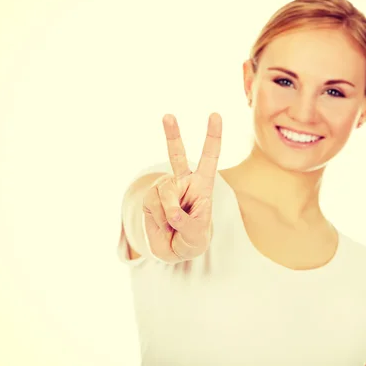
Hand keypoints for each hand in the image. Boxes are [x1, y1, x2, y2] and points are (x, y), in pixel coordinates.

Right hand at [142, 113, 221, 262]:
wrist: (172, 251)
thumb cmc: (192, 240)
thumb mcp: (197, 237)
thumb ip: (187, 224)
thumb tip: (172, 212)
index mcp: (203, 185)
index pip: (209, 158)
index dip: (213, 137)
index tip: (215, 115)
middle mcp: (183, 182)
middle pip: (177, 155)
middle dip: (172, 135)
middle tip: (168, 116)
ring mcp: (165, 188)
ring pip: (165, 193)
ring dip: (169, 214)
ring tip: (173, 225)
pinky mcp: (150, 198)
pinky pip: (153, 204)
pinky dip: (159, 219)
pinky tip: (163, 224)